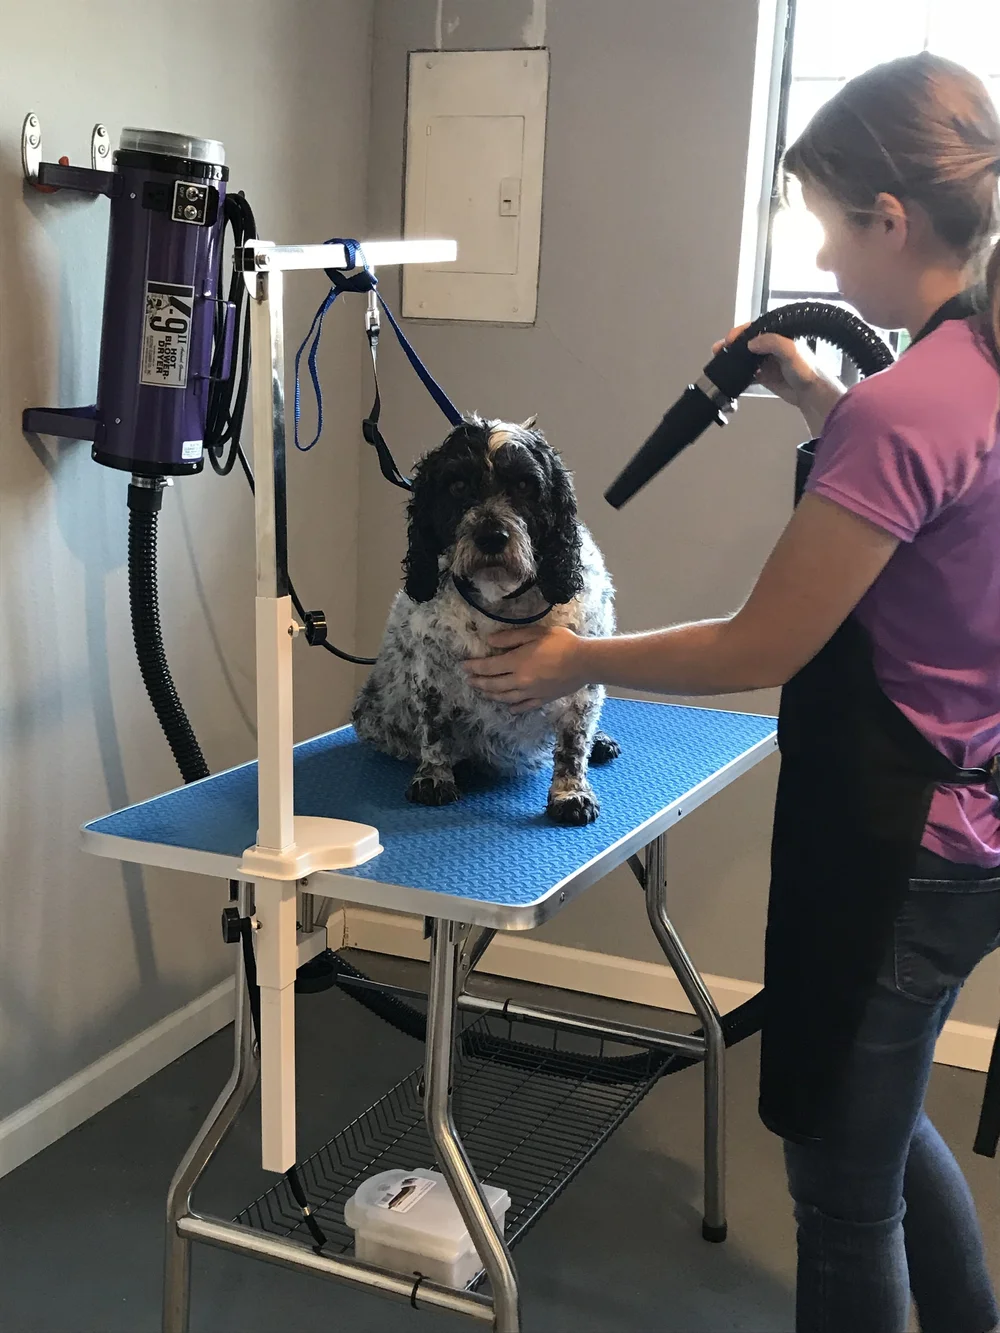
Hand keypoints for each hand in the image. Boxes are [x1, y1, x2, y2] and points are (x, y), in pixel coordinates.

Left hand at [462, 626, 586, 712]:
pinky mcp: (542, 699)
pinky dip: (513, 708)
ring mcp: (531, 692)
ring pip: (505, 697)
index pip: (489, 667)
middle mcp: (520, 680)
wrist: (585, 662)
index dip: (474, 667)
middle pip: (493, 685)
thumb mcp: (535, 633)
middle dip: (479, 682)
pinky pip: (524, 706)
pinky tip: (508, 708)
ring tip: (483, 692)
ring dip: (491, 695)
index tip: (463, 666)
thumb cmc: (562, 643)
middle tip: (469, 680)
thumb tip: (490, 642)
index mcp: (517, 662)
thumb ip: (511, 638)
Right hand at [713, 323, 843, 434]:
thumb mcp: (791, 351)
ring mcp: (767, 362)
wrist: (812, 394)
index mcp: (779, 334)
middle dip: (731, 345)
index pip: (755, 328)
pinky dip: (738, 375)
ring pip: (744, 358)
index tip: (730, 340)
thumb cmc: (808, 370)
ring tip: (720, 361)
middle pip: (746, 342)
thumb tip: (751, 343)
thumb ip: (772, 343)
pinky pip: (747, 373)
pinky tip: (731, 377)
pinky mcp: (764, 376)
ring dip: (732, 359)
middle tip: (720, 350)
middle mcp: (771, 346)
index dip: (740, 332)